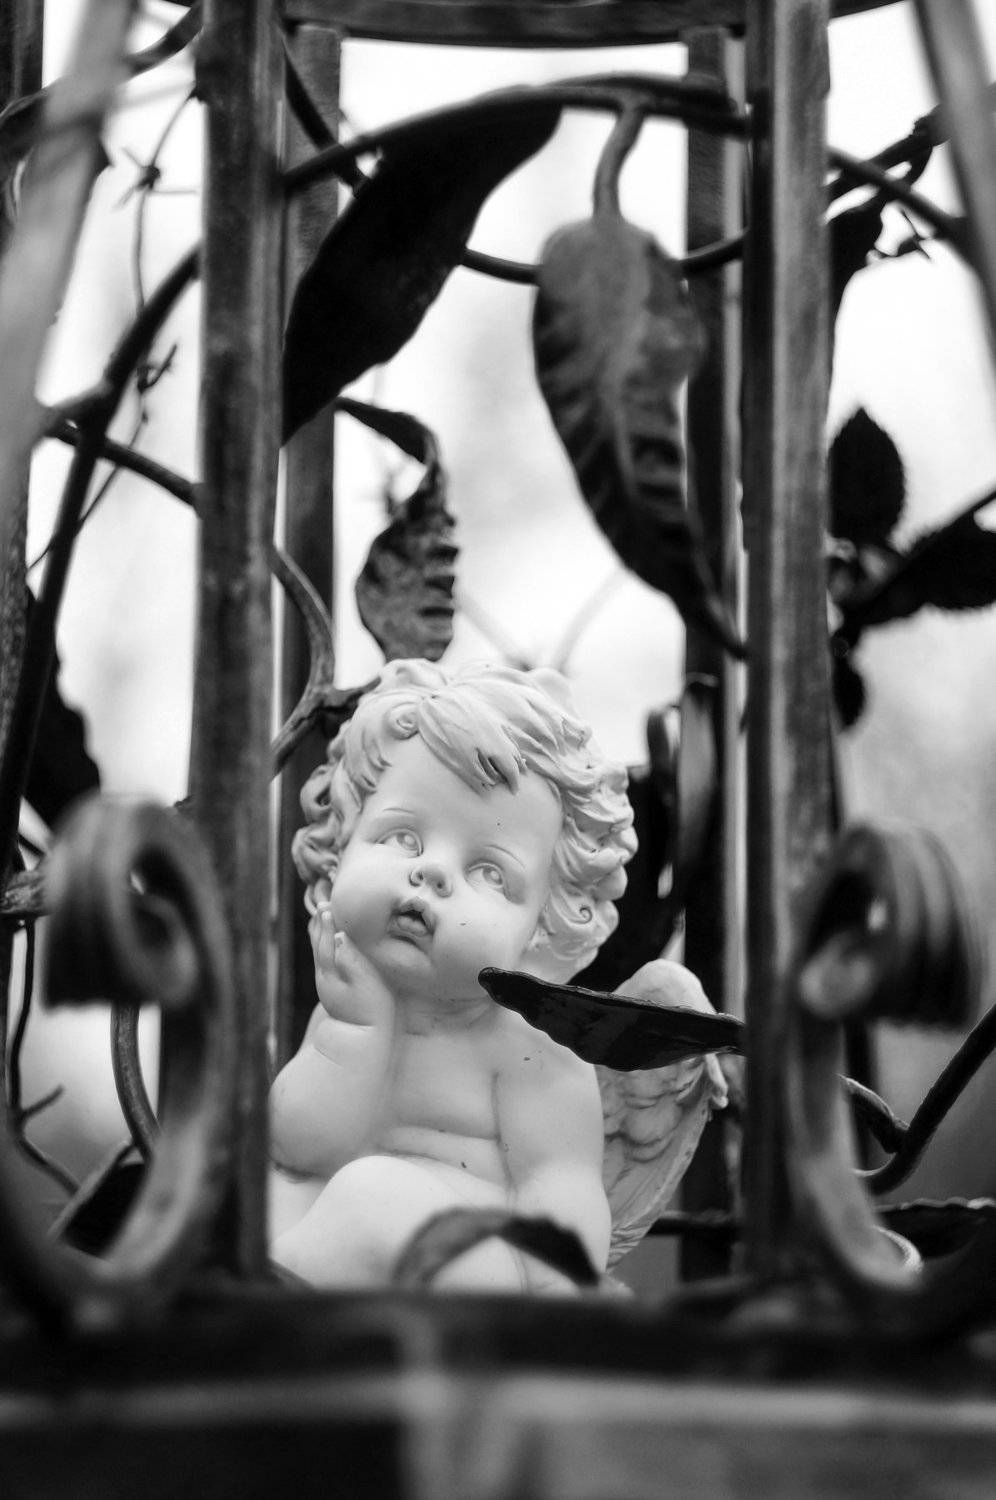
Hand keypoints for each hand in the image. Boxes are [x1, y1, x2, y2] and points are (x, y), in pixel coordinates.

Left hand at [310, 904, 394, 1027]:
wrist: (363, 1042)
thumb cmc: (371, 1011)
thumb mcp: (366, 985)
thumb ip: (351, 960)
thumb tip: (339, 937)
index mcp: (331, 972)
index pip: (327, 941)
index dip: (327, 923)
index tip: (328, 904)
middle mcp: (324, 977)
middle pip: (319, 944)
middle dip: (320, 924)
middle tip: (322, 902)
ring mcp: (327, 984)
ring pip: (319, 953)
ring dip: (319, 933)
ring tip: (319, 916)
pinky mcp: (333, 990)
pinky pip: (324, 961)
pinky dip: (323, 945)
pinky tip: (327, 941)